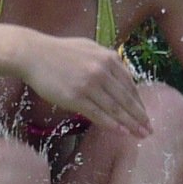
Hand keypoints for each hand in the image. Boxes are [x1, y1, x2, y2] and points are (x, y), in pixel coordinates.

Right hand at [21, 34, 151, 135]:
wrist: (33, 54)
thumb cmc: (59, 51)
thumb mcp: (89, 48)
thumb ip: (106, 59)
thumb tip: (120, 72)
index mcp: (108, 58)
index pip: (130, 85)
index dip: (139, 103)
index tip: (145, 116)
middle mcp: (102, 71)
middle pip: (126, 99)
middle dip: (140, 117)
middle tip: (149, 131)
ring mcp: (89, 84)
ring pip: (115, 108)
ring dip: (129, 124)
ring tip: (139, 135)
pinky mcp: (75, 97)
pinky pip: (97, 114)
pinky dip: (111, 124)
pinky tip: (120, 132)